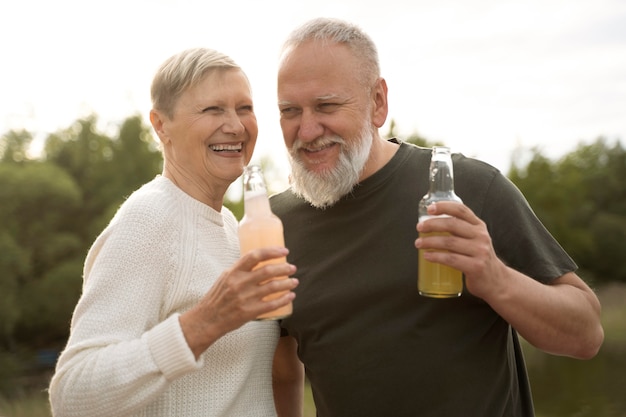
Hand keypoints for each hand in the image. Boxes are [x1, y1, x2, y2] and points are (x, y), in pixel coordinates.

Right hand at [180, 246, 297, 357]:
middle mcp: (239, 283)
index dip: (272, 252)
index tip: (284, 251)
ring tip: (294, 282)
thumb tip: (260, 262)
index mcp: (233, 272)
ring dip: (287, 283)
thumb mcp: (225, 278)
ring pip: (273, 287)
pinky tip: (290, 296)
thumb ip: (241, 271)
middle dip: (284, 268)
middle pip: (267, 271)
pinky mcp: (249, 312)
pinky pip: (272, 304)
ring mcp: (245, 298)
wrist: (207, 320)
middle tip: (292, 268)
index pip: (255, 256)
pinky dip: (284, 299)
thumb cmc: (217, 298)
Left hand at [415, 201, 506, 298]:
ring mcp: (480, 251)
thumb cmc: (479, 258)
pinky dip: (436, 257)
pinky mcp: (476, 267)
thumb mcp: (475, 239)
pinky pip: (451, 259)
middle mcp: (481, 236)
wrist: (496, 281)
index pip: (461, 210)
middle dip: (432, 224)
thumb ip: (460, 230)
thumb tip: (431, 223)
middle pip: (452, 224)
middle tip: (419, 227)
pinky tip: (427, 256)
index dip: (444, 207)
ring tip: (418, 243)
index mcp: (479, 226)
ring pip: (449, 242)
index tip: (429, 208)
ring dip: (430, 242)